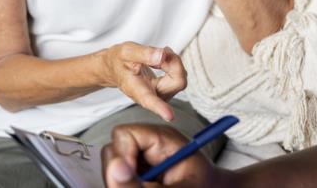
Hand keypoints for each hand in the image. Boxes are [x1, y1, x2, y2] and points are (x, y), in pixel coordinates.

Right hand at [99, 43, 186, 121]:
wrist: (114, 68)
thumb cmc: (119, 62)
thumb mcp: (126, 52)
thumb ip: (144, 54)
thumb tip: (162, 56)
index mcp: (136, 89)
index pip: (149, 100)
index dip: (159, 108)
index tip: (169, 116)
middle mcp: (150, 96)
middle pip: (177, 83)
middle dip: (174, 63)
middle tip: (161, 52)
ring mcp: (160, 95)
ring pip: (180, 79)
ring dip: (174, 63)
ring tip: (158, 55)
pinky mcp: (166, 91)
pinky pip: (180, 77)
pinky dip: (174, 65)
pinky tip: (162, 60)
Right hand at [102, 124, 228, 187]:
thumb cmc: (204, 186)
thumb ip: (139, 183)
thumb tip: (115, 167)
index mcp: (161, 138)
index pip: (123, 134)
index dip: (121, 157)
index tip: (132, 180)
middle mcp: (149, 145)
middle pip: (113, 151)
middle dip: (119, 174)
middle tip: (143, 187)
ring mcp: (143, 159)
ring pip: (114, 169)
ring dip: (124, 182)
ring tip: (151, 187)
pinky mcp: (141, 173)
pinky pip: (121, 179)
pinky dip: (127, 185)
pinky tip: (147, 187)